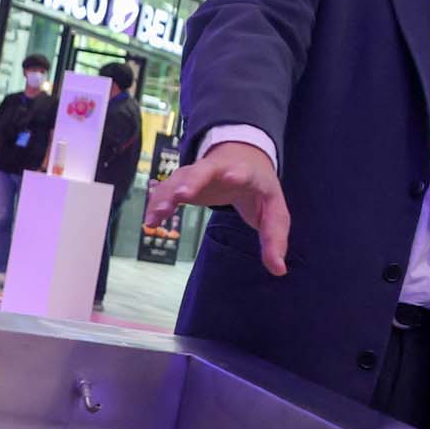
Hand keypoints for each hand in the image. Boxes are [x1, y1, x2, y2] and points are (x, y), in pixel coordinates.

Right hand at [147, 142, 289, 274]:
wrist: (243, 157)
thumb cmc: (259, 190)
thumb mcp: (275, 212)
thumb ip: (275, 239)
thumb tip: (278, 270)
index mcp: (246, 173)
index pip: (242, 172)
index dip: (237, 175)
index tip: (232, 177)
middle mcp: (218, 169)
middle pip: (203, 171)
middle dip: (193, 181)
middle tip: (182, 194)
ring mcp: (198, 173)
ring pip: (179, 180)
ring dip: (167, 196)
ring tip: (158, 215)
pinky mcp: (183, 182)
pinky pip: (167, 191)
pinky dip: (158, 204)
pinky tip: (150, 223)